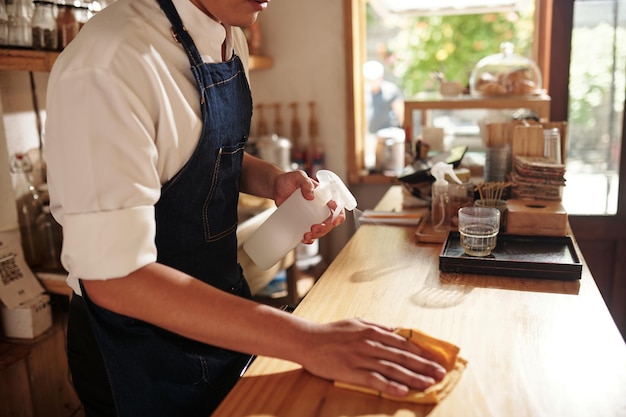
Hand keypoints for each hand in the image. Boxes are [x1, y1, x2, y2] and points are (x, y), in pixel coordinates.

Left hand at [272, 171, 346, 243]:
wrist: (276, 187)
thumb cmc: (289, 180)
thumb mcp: (298, 176)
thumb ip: (305, 183)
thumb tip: (311, 196)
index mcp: (324, 196)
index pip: (337, 207)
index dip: (339, 215)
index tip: (334, 222)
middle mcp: (320, 207)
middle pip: (330, 222)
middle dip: (324, 228)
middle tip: (313, 229)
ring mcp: (312, 215)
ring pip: (321, 229)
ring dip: (317, 235)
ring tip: (306, 236)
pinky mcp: (303, 221)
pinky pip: (310, 233)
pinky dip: (309, 239)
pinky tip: (304, 239)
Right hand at [299, 318, 445, 397]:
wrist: (307, 340)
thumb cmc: (331, 332)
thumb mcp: (356, 322)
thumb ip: (376, 327)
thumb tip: (395, 331)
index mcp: (372, 331)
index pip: (403, 342)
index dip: (421, 352)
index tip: (436, 360)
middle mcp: (369, 343)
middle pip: (402, 356)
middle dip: (424, 366)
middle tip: (440, 374)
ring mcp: (361, 358)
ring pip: (392, 369)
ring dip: (413, 377)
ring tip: (428, 384)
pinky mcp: (351, 371)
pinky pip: (374, 380)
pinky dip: (390, 385)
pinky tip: (403, 391)